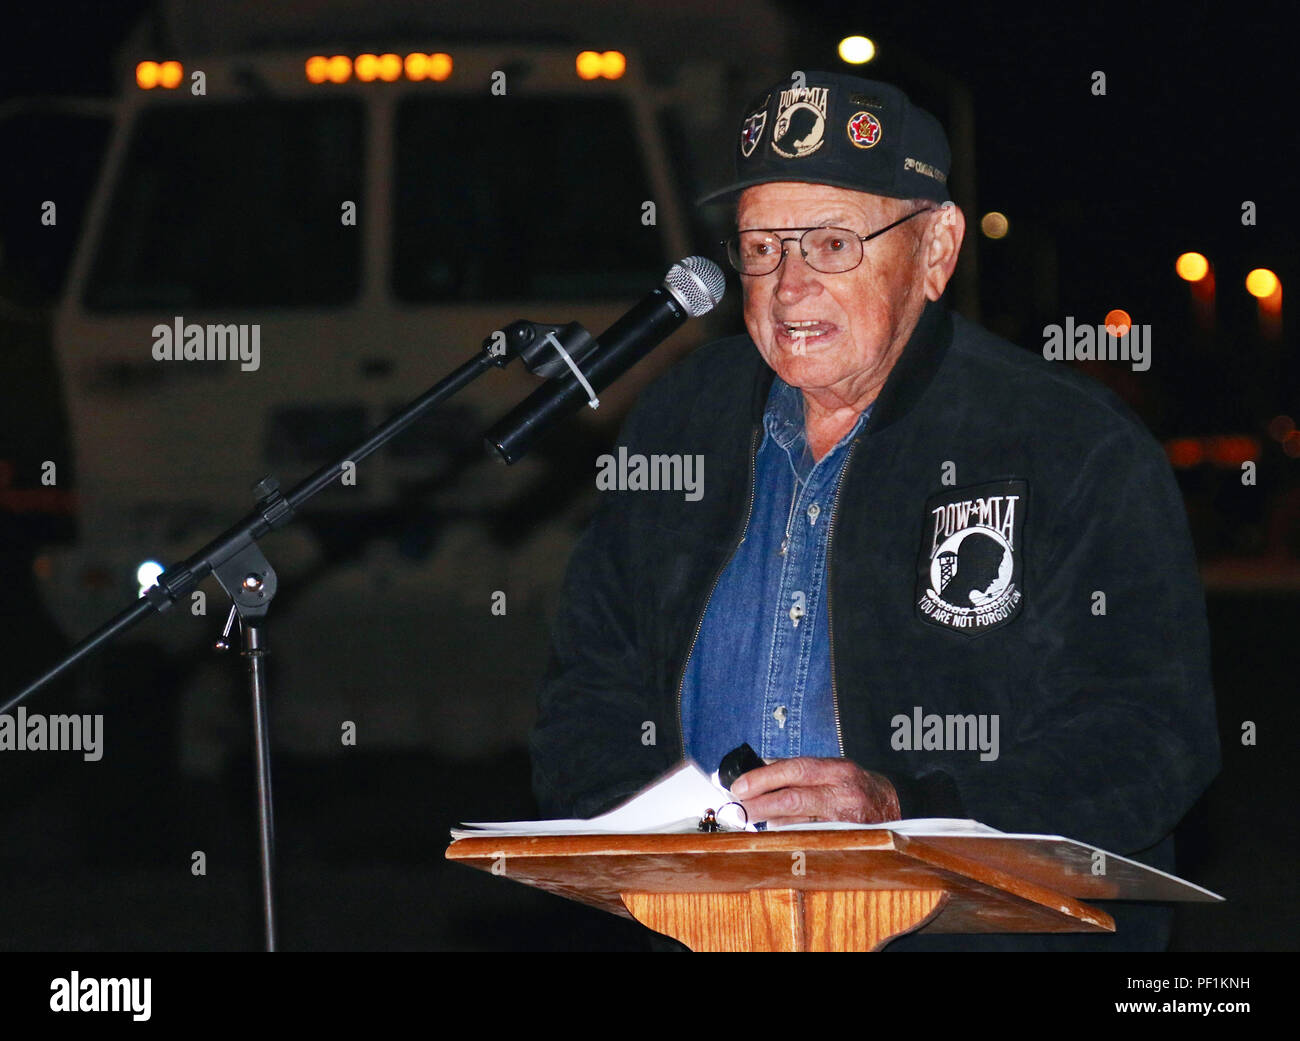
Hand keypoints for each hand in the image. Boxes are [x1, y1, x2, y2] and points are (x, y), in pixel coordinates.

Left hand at [729, 757, 900, 825]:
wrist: (893, 807)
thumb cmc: (855, 785)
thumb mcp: (831, 769)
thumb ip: (798, 769)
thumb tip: (758, 769)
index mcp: (837, 770)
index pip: (796, 769)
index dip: (764, 777)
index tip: (740, 786)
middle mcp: (843, 793)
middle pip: (794, 798)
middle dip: (761, 804)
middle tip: (739, 808)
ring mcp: (845, 820)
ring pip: (798, 823)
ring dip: (770, 820)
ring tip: (751, 817)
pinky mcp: (843, 841)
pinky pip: (808, 837)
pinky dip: (788, 832)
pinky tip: (775, 828)